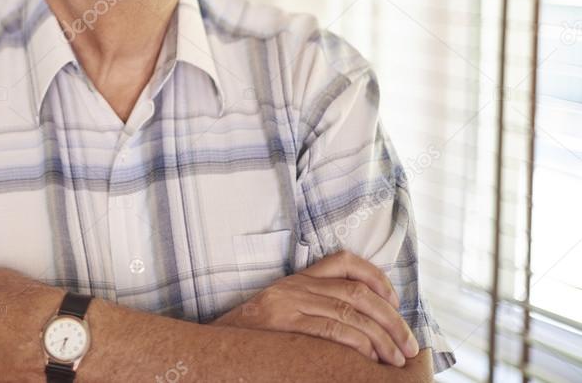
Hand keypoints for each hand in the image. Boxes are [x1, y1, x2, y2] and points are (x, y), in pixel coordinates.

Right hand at [213, 250, 419, 366]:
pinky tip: (369, 358)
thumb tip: (363, 329)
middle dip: (391, 319)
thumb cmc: (251, 339)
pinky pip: (331, 329)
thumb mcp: (281, 315)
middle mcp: (293, 287)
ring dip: (381, 337)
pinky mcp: (282, 324)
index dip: (376, 277)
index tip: (395, 300)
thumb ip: (312, 311)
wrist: (212, 348)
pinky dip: (358, 344)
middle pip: (356, 293)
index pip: (343, 262)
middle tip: (409, 346)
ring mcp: (287, 303)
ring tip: (395, 359)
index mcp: (295, 280)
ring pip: (349, 312)